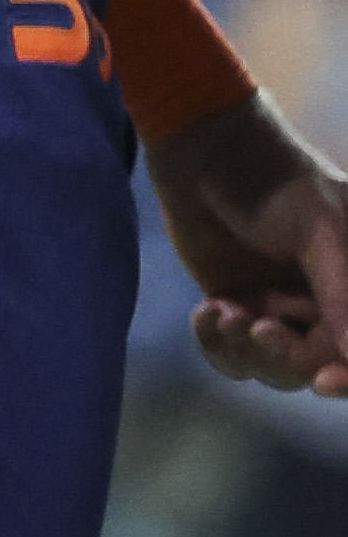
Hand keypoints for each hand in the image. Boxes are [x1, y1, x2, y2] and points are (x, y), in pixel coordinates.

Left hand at [152, 92, 347, 393]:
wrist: (204, 154)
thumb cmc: (276, 181)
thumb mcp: (320, 232)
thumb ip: (344, 296)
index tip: (322, 382)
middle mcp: (327, 305)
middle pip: (319, 368)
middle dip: (285, 355)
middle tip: (256, 325)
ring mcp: (280, 310)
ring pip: (274, 369)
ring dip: (246, 350)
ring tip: (224, 312)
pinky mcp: (237, 308)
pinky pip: (233, 355)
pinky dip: (217, 344)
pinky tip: (206, 311)